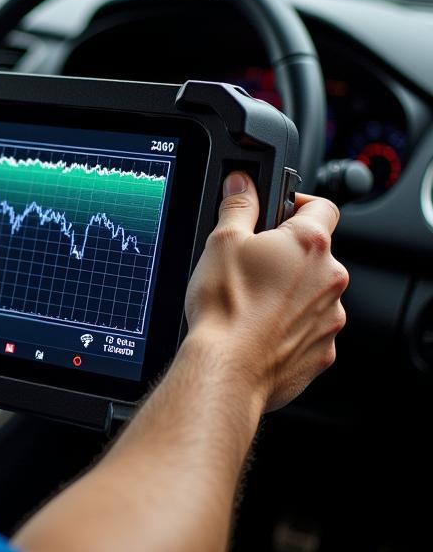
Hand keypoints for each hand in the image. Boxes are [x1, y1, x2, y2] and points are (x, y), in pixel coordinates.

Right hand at [184, 172, 348, 412]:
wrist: (228, 369)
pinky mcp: (323, 351)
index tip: (277, 212)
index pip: (322, 205)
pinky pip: (310, 328)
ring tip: (252, 300)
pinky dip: (290, 325)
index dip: (298, 203)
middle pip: (316, 253)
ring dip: (290, 290)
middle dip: (287, 253)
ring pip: (313, 292)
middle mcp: (330, 279)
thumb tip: (242, 183)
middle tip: (251, 262)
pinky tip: (259, 327)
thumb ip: (239, 205)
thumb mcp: (221, 241)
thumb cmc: (225, 306)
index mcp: (309, 244)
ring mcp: (330, 318)